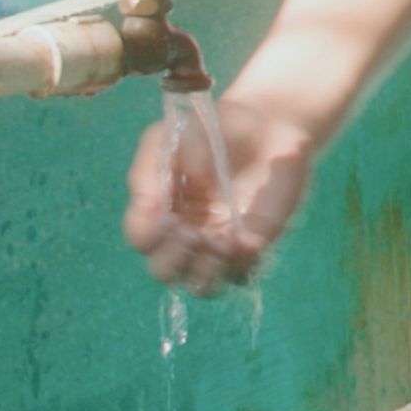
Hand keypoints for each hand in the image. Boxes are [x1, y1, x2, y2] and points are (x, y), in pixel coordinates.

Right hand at [124, 95, 314, 293]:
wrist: (271, 125)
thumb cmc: (222, 126)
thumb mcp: (190, 128)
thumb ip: (175, 155)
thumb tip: (169, 194)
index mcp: (160, 205)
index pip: (140, 236)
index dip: (148, 236)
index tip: (169, 219)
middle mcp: (185, 231)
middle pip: (163, 271)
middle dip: (174, 259)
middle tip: (196, 234)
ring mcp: (218, 242)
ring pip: (200, 285)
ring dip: (206, 272)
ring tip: (223, 243)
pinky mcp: (251, 245)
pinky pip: (241, 275)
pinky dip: (242, 267)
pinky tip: (248, 242)